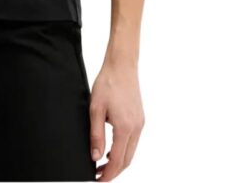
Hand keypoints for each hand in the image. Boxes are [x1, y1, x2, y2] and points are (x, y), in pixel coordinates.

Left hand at [89, 61, 144, 180]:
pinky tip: (111, 148)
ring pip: (131, 151)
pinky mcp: (140, 118)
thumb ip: (96, 135)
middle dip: (113, 172)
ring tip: (102, 164)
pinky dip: (123, 150)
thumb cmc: (107, 83)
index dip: (108, 175)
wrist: (122, 65)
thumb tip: (96, 157)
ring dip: (118, 161)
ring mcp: (140, 123)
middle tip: (98, 175)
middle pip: (127, 160)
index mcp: (125, 128)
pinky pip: (133, 141)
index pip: (118, 161)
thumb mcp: (95, 109)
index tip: (97, 181)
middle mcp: (136, 128)